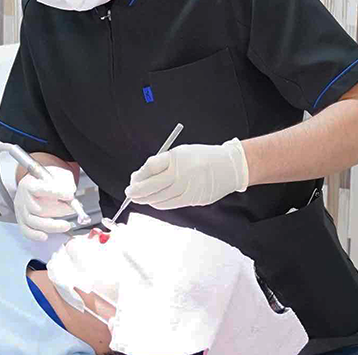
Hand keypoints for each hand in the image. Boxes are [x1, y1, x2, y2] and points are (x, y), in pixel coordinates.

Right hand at [14, 166, 76, 240]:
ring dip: (51, 226)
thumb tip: (70, 194)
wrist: (35, 183)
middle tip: (72, 211)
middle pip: (39, 209)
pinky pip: (25, 230)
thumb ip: (64, 183)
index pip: (42, 189)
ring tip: (65, 225)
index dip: (56, 193)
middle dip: (59, 211)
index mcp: (30, 183)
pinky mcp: (21, 220)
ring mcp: (21, 210)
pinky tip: (45, 236)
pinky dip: (35, 235)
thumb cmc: (46, 180)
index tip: (70, 196)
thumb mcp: (56, 175)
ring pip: (33, 221)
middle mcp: (22, 197)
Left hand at [124, 138, 248, 209]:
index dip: (138, 175)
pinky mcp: (192, 199)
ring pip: (158, 198)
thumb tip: (141, 177)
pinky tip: (153, 201)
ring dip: (146, 199)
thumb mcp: (180, 153)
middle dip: (136, 191)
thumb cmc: (202, 157)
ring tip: (139, 198)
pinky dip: (158, 204)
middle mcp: (180, 174)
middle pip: (150, 186)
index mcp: (176, 157)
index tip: (133, 178)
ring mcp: (186, 188)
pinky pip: (169, 204)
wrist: (228, 166)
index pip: (150, 167)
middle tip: (129, 192)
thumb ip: (162, 163)